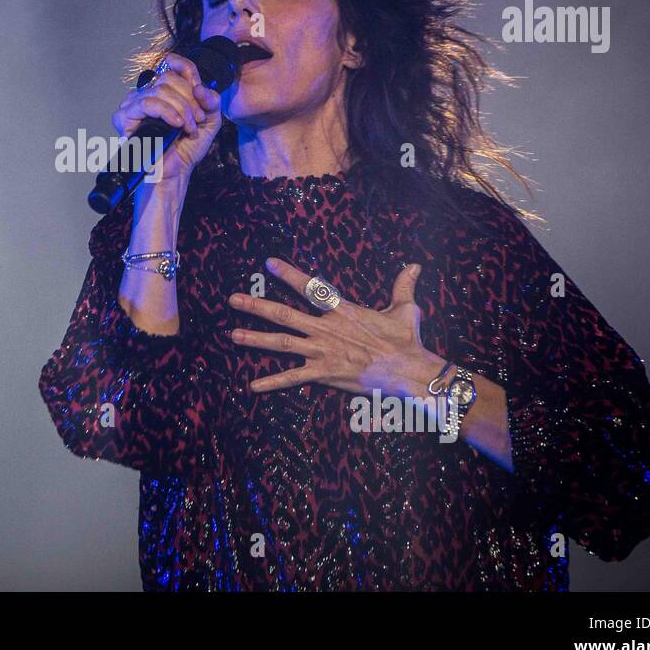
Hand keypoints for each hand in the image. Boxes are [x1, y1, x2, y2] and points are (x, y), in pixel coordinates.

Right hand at [110, 52, 222, 186]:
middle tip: (197, 119)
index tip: (198, 86)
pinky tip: (176, 124)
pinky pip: (147, 103)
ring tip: (187, 127)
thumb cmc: (187, 147)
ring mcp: (133, 104)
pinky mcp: (125, 118)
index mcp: (163, 91)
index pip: (171, 65)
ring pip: (160, 90)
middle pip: (168, 78)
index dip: (185, 67)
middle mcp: (146, 94)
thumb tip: (200, 87)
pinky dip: (166, 112)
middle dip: (189, 99)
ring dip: (181, 108)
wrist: (175, 171)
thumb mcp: (209, 120)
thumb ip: (211, 100)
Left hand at [228, 257, 441, 397]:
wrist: (409, 371)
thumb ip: (403, 286)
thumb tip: (416, 265)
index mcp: (342, 310)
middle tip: (233, 300)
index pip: (311, 288)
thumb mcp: (405, 309)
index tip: (269, 263)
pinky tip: (252, 386)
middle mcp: (326, 329)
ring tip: (233, 335)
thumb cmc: (407, 340)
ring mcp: (322, 351)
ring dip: (256, 339)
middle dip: (256, 306)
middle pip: (284, 314)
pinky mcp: (324, 373)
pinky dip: (272, 382)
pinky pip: (293, 378)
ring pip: (282, 343)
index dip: (289, 274)